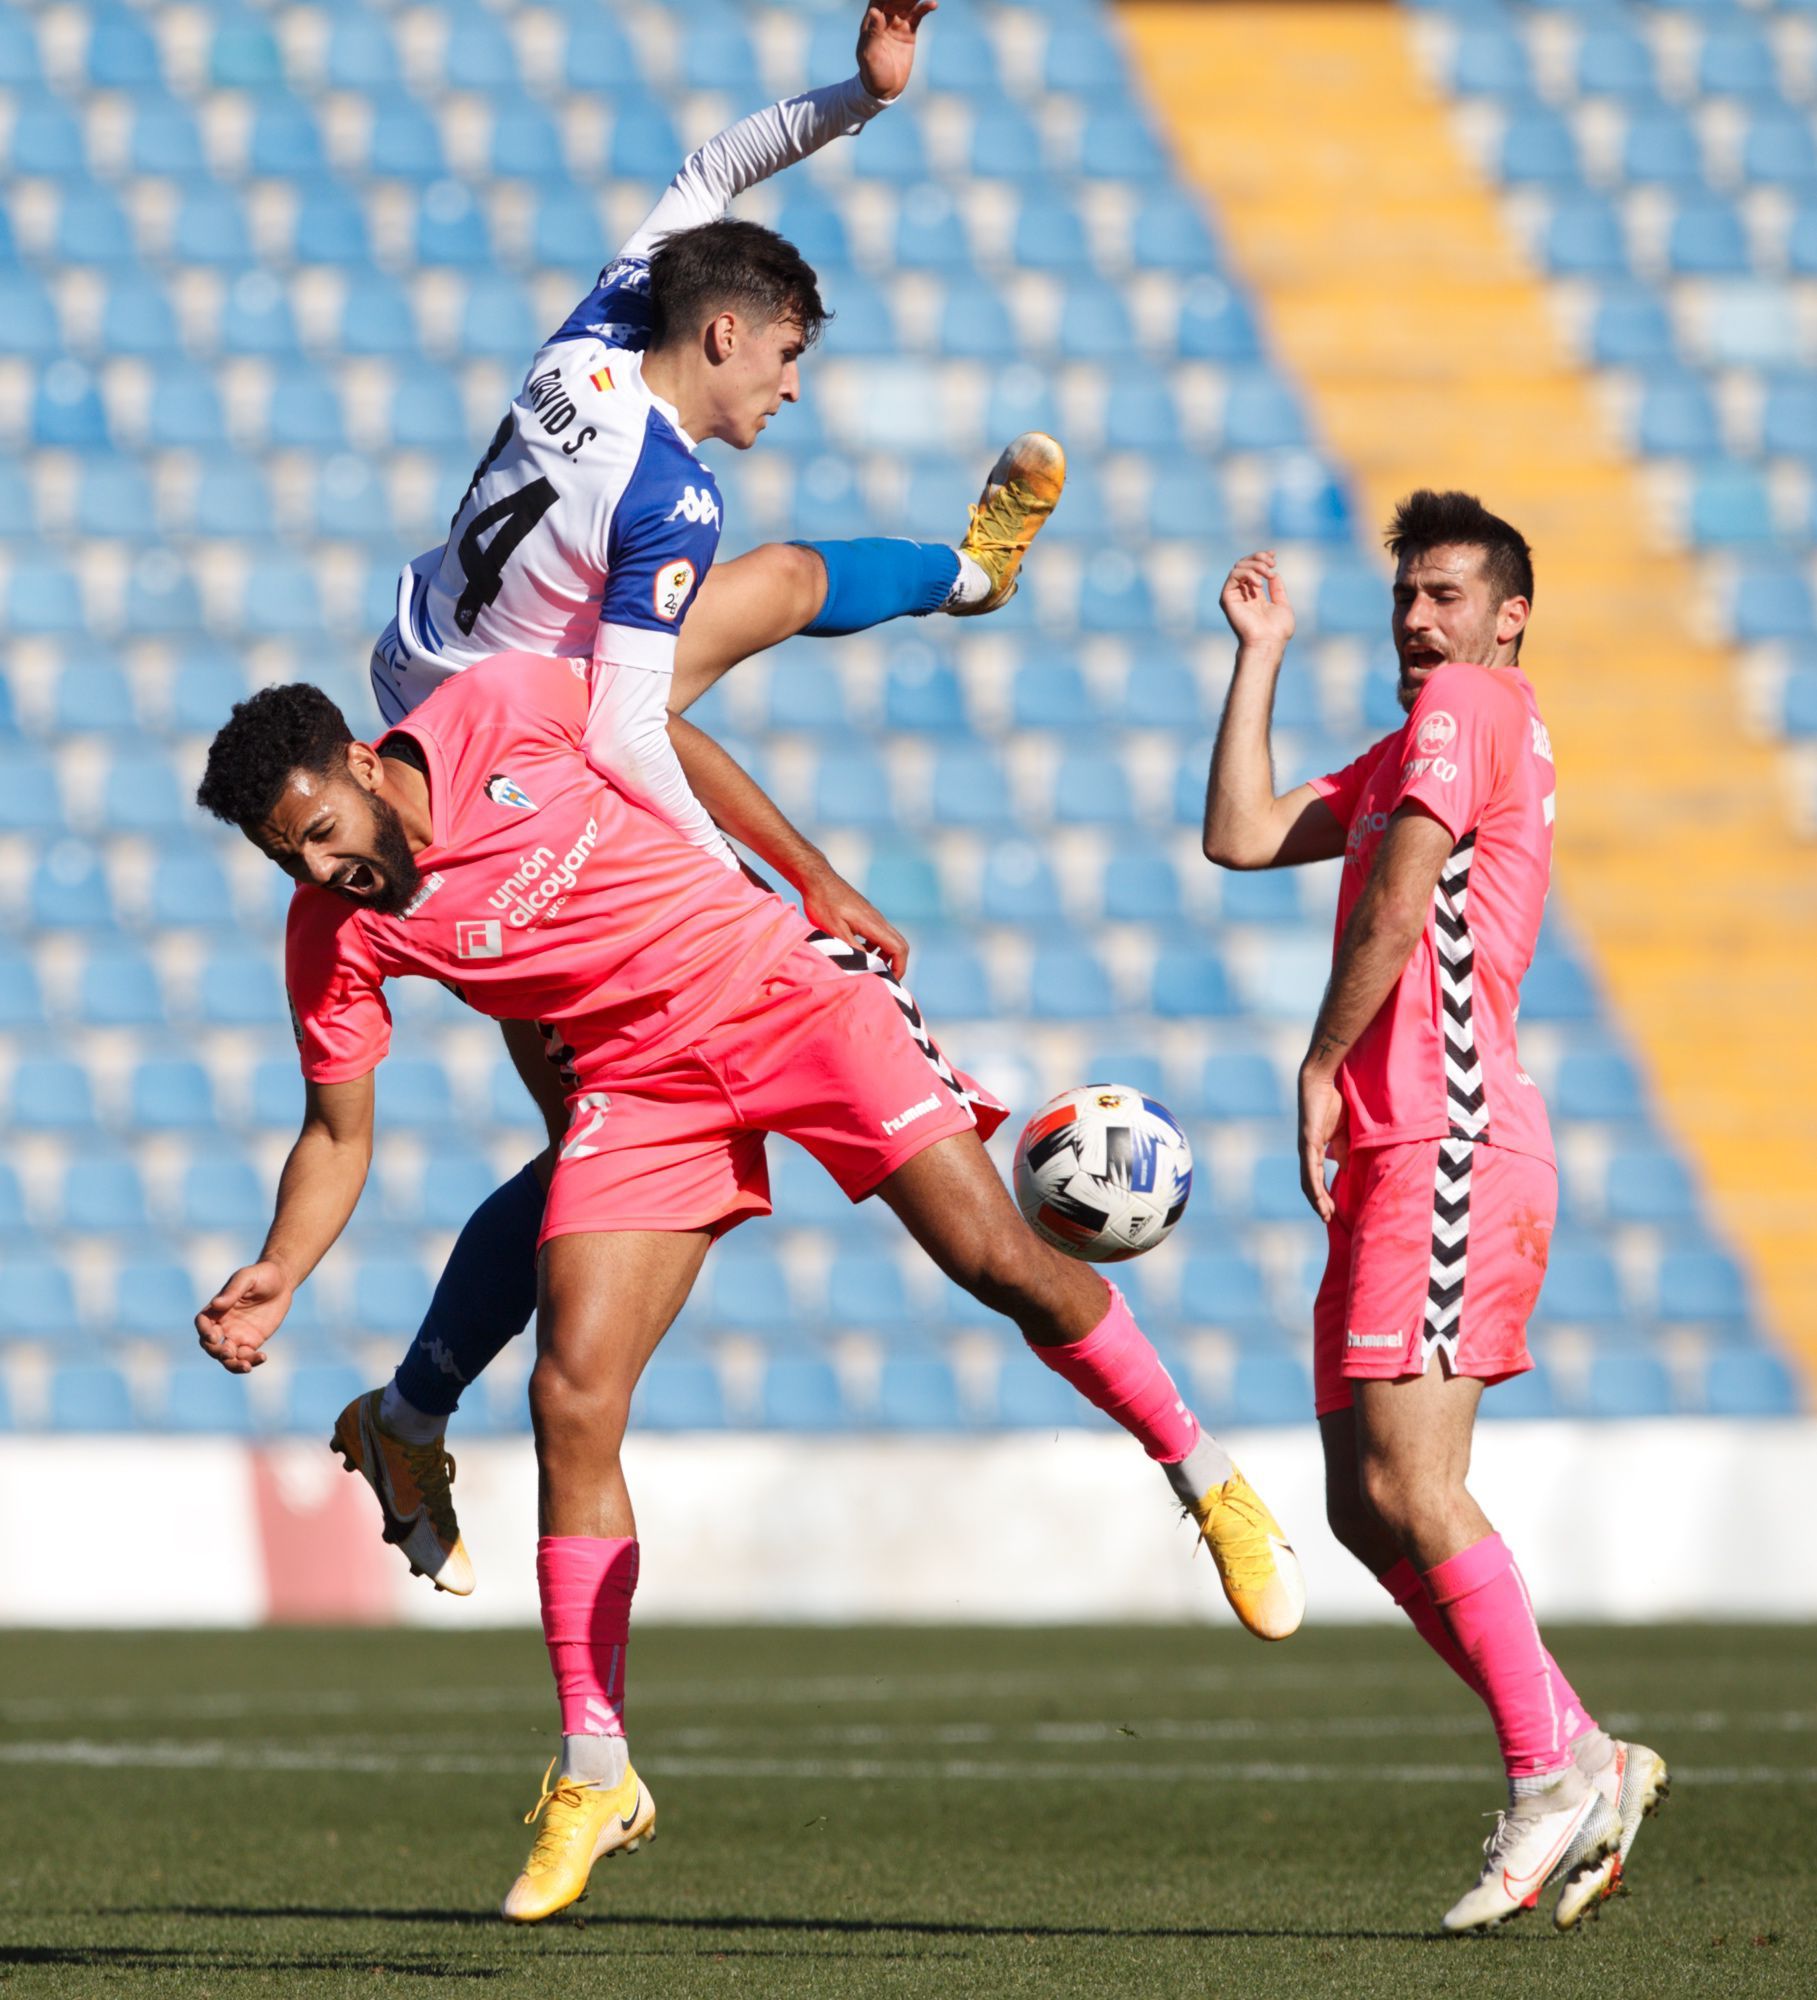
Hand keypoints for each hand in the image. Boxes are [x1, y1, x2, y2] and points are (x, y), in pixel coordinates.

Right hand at [196, 1261, 292, 1373]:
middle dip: (216, 1352)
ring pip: (226, 1357)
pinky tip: (262, 1357)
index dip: (204, 1331)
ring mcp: (236, 1335)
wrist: (282, 1281)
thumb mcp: (247, 1278)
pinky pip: (246, 1357)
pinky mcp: (251, 1342)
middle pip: (210, 1345)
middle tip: (229, 1352)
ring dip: (232, 1364)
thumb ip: (232, 1290)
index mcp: (217, 1309)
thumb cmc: (261, 1275)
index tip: (214, 1336)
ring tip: (246, 1366)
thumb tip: (216, 1303)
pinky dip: (251, 1361)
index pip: (202, 1323)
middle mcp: (223, 1325)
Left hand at [800, 862, 908, 978]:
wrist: (816, 879)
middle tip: (882, 979)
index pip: (899, 948)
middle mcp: (877, 919)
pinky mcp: (865, 915)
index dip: (899, 968)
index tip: (889, 981)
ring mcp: (872, 916)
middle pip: (899, 945)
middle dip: (895, 965)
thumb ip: (852, 949)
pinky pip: (878, 934)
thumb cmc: (822, 903)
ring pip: (889, 939)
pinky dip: (874, 948)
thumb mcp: (834, 930)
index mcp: (873, 924)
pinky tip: (858, 952)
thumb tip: (868, 967)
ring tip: (868, 969)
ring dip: (884, 956)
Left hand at [857, 0, 936, 101]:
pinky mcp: (909, 32)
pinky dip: (925, 8)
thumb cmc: (872, 73)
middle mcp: (884, 19)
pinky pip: (918, 16)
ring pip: (907, 4)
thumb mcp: (870, 54)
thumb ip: (873, 32)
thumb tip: (874, 11)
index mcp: (871, 21)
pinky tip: (933, 4)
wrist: (885, 89)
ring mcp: (898, 24)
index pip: (879, 0)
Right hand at [1219, 551, 1294, 653]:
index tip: (1274, 554)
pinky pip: (1233, 575)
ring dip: (1255, 565)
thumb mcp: (1282, 604)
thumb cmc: (1277, 630)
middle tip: (1272, 564)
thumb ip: (1277, 589)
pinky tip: (1259, 583)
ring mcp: (1234, 595)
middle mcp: (1242, 594)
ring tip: (1268, 573)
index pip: (1253, 569)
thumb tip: (1274, 574)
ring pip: (1239, 567)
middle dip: (1259, 558)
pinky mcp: (1227, 598)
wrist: (1268, 642)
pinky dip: (1248, 574)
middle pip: (1244, 564)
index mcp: (1254, 595)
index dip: (1262, 557)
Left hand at [1296, 1063, 1342, 1223]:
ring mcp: (1305, 1147)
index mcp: (1314, 1150)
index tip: (1331, 1212)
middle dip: (1318, 1203)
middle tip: (1327, 1219)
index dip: (1322, 1196)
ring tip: (1325, 1214)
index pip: (1316, 1179)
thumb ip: (1343, 1150)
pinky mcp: (1307, 1140)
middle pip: (1309, 1184)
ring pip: (1308, 1180)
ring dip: (1316, 1199)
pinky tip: (1317, 1196)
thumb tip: (1346, 1169)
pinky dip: (1313, 1183)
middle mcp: (1306, 1151)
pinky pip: (1310, 1166)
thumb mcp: (1342, 1132)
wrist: (1322, 1081)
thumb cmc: (1333, 1103)